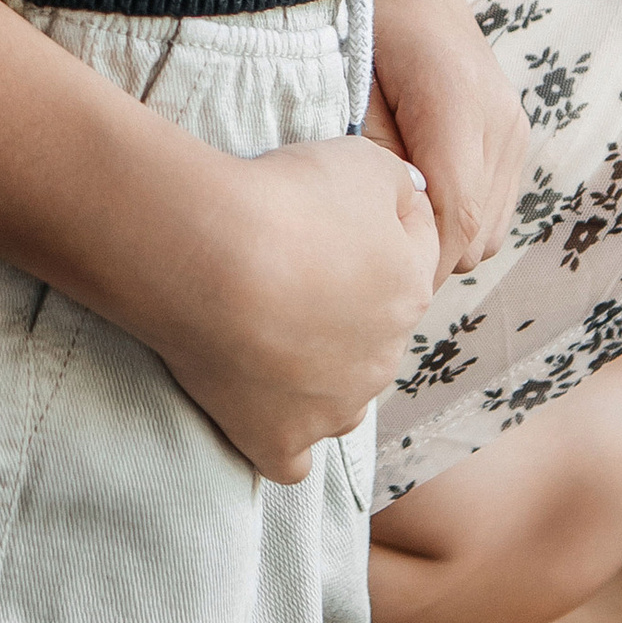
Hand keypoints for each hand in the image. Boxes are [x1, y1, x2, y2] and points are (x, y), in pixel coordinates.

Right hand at [145, 133, 441, 479]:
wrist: (211, 256)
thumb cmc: (285, 198)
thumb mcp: (362, 162)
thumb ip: (398, 185)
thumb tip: (410, 200)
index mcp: (409, 291)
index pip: (409, 256)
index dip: (367, 228)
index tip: (319, 213)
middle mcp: (383, 358)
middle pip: (374, 333)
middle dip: (343, 308)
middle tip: (283, 271)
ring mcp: (332, 407)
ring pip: (344, 399)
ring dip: (321, 377)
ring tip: (269, 338)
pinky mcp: (277, 440)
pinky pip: (290, 460)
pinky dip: (278, 437)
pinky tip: (259, 411)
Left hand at [364, 0, 526, 282]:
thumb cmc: (356, 18)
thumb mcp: (347, 83)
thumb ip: (371, 155)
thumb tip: (386, 225)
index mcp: (459, 102)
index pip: (455, 218)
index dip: (415, 263)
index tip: (366, 283)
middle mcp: (500, 120)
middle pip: (476, 236)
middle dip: (422, 258)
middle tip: (361, 258)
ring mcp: (513, 128)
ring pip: (489, 234)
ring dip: (442, 242)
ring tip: (384, 229)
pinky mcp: (513, 134)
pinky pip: (494, 210)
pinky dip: (457, 221)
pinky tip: (411, 204)